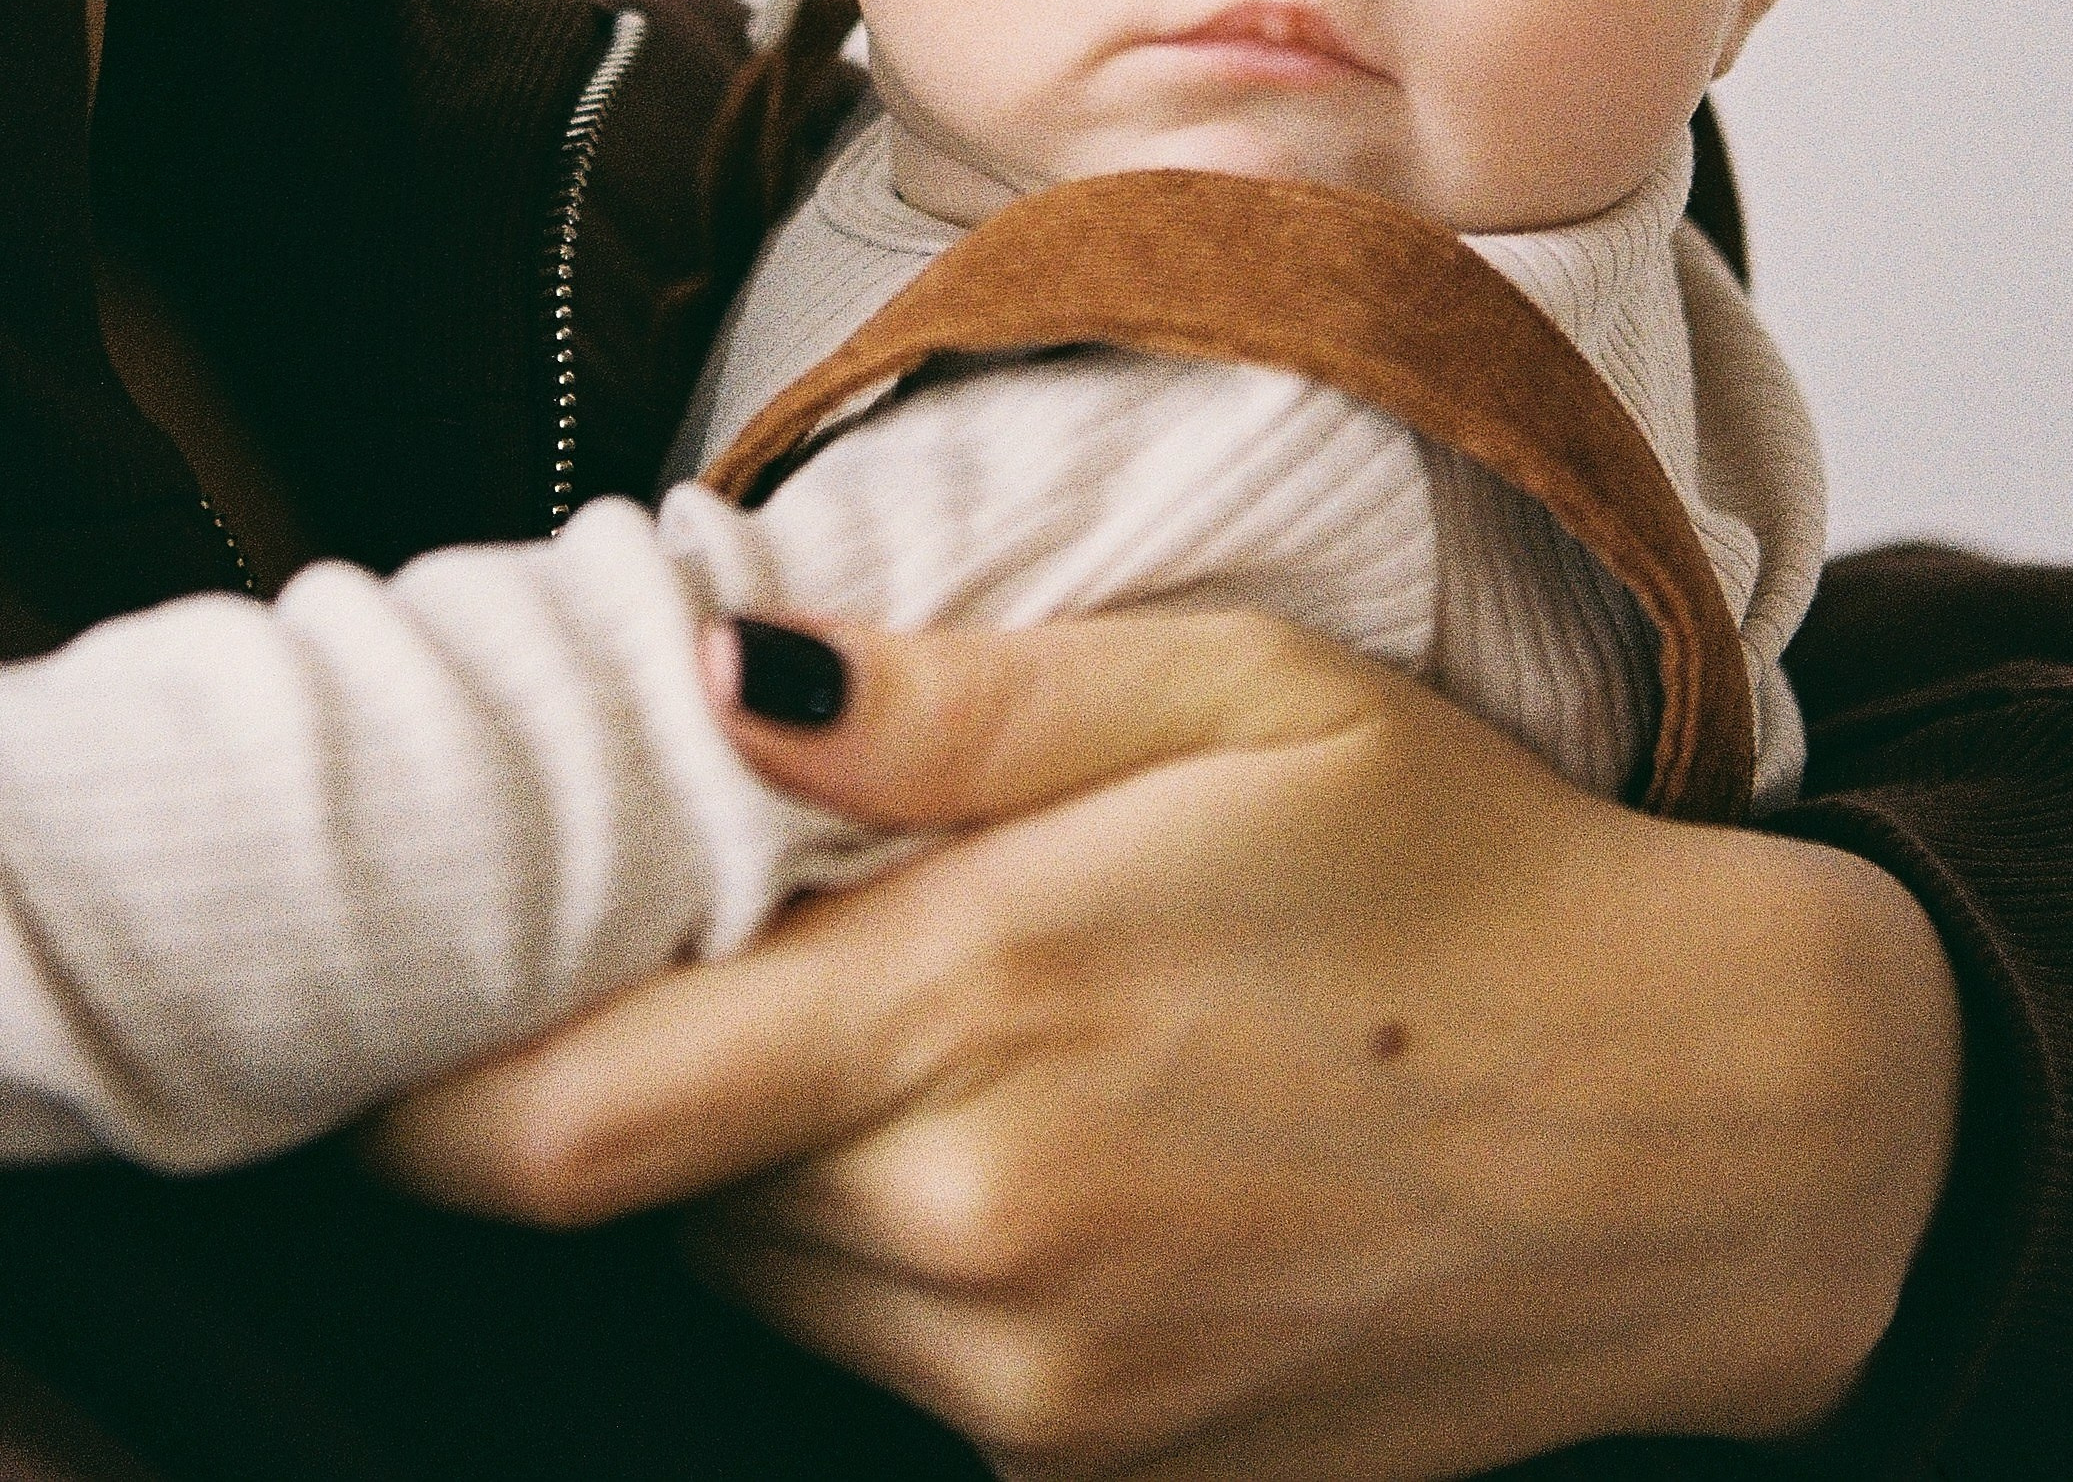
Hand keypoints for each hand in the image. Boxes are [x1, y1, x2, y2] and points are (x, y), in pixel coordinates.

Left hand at [373, 610, 1961, 1479]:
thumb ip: (952, 701)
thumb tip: (712, 670)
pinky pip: (898, 1365)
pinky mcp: (1108, 1476)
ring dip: (762, 1160)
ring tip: (899, 1014)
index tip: (374, 1021)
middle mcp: (980, 1239)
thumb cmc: (1462, 863)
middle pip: (657, 1188)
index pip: (577, 1117)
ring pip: (765, 1279)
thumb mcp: (1229, 693)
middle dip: (630, 1074)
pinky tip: (1020, 1132)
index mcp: (984, 1015)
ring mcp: (1044, 1392)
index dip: (430, 1094)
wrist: (1697, 1134)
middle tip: (698, 936)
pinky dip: (885, 1251)